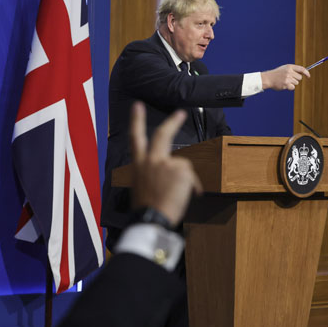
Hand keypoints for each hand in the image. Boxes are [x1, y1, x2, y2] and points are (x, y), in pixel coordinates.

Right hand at [129, 102, 202, 224]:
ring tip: (179, 196)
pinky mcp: (180, 169)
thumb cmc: (147, 210)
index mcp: (138, 166)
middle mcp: (150, 160)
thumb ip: (154, 175)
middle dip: (172, 122)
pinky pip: (191, 176)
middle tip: (180, 113)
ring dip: (185, 180)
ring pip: (182, 166)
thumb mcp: (143, 189)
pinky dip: (191, 187)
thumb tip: (170, 176)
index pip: (135, 139)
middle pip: (162, 135)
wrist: (151, 219)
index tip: (137, 107)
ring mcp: (165, 163)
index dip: (136, 121)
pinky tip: (186, 197)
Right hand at [260, 64, 309, 90]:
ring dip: (292, 83)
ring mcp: (287, 78)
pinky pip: (293, 87)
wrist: (268, 78)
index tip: (308, 76)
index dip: (306, 73)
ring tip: (285, 81)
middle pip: (300, 78)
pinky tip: (284, 85)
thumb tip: (303, 74)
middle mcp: (289, 72)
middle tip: (289, 79)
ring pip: (296, 83)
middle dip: (296, 79)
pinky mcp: (286, 84)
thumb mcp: (285, 68)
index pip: (301, 69)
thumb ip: (293, 70)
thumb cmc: (277, 74)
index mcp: (289, 67)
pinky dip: (289, 87)